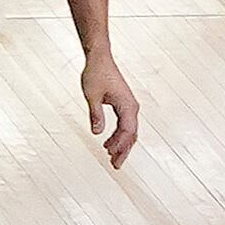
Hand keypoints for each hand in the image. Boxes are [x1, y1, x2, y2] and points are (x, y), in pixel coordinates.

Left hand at [82, 45, 138, 166]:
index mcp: (127, 105)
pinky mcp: (124, 105)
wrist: (100, 59)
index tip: (110, 155)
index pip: (127, 130)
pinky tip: (108, 143)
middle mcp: (132, 107)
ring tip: (111, 158)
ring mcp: (129, 106)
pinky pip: (124, 125)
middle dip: (124, 151)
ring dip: (121, 145)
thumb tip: (97, 133)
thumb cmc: (96, 74)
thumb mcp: (92, 96)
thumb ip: (96, 114)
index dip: (119, 145)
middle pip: (131, 134)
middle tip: (115, 166)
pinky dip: (118, 136)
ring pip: (129, 131)